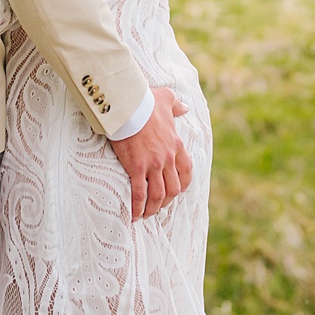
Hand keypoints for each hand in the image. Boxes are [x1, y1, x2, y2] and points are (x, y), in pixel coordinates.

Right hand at [109, 87, 191, 221]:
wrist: (128, 105)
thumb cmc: (145, 101)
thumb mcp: (167, 99)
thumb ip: (177, 106)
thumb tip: (185, 108)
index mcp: (176, 145)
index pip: (186, 171)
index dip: (182, 185)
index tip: (176, 191)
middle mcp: (168, 158)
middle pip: (173, 188)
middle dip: (167, 201)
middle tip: (158, 206)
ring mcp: (153, 165)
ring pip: (159, 195)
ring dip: (153, 208)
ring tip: (145, 214)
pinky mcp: (137, 168)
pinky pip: (140, 193)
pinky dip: (138, 207)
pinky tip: (133, 215)